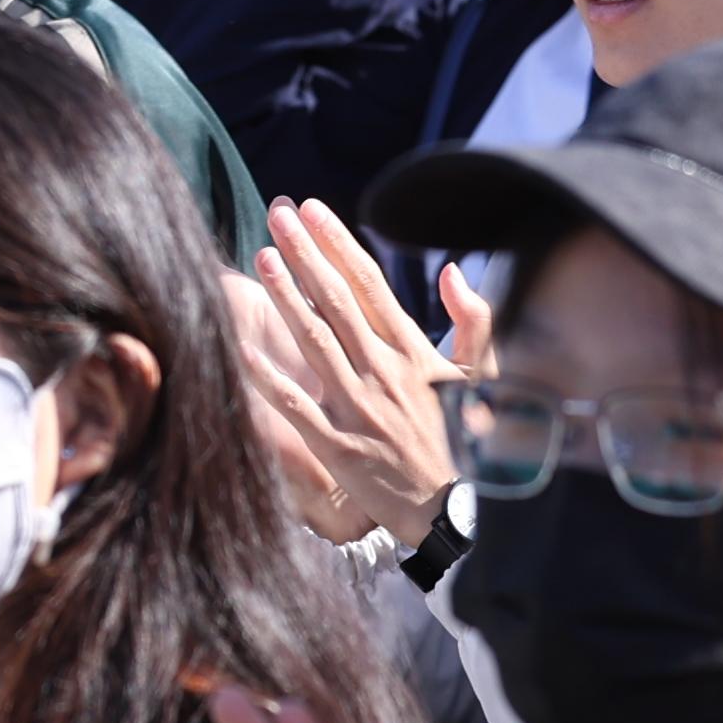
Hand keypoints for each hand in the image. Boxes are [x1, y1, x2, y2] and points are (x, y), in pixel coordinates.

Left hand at [224, 200, 461, 550]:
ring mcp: (358, 407)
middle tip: (277, 215)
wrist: (454, 511)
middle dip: (305, 254)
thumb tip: (452, 270)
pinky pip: (294, 403)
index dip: (339, 244)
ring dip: (285, 296)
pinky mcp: (336, 444)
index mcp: (415, 353)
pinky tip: (241, 346)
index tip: (313, 211)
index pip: (371, 285)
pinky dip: (268, 375)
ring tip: (261, 257)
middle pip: (337, 301)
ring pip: (314, 341)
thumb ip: (471, 321)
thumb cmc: (466, 440)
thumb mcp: (481, 377)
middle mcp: (384, 372)